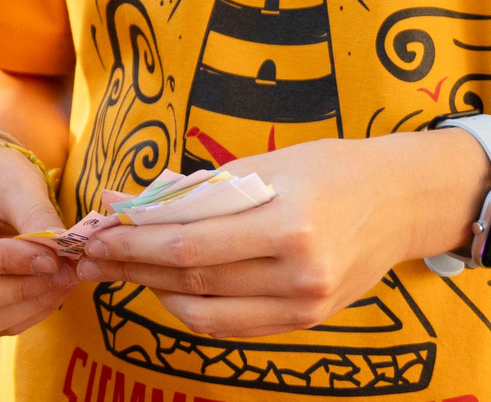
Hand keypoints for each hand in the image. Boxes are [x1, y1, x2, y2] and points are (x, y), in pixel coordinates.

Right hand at [0, 143, 76, 337]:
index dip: (1, 262)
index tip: (51, 258)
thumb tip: (62, 253)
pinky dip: (21, 316)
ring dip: (23, 307)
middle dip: (16, 289)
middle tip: (66, 273)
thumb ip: (36, 218)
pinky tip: (49, 294)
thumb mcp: (15, 185)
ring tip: (63, 282)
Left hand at [72, 131, 482, 338]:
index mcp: (287, 225)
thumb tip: (123, 200)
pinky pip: (232, 324)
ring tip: (120, 268)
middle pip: (191, 280)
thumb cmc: (327, 169)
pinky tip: (166, 286)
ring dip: (154, 290)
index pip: (188, 245)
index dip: (133, 243)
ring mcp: (305, 305)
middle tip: (89, 255)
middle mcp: (299, 273)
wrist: (401, 200)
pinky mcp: (307, 322)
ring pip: (206, 310)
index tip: (94, 233)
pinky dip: (192, 307)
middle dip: (131, 267)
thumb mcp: (261, 167)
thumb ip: (193, 192)